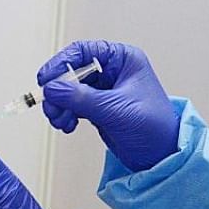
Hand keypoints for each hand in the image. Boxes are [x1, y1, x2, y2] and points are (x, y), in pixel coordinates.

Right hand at [38, 40, 179, 171]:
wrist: (163, 157)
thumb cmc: (154, 128)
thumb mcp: (117, 110)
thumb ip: (83, 98)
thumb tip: (53, 88)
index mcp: (123, 59)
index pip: (83, 51)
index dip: (61, 63)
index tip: (46, 79)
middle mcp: (113, 71)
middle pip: (72, 71)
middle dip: (58, 90)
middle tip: (52, 107)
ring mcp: (104, 90)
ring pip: (69, 90)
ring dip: (59, 105)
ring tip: (60, 121)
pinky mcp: (98, 108)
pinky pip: (72, 105)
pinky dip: (65, 115)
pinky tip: (67, 125)